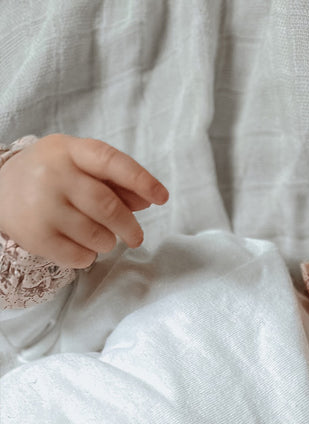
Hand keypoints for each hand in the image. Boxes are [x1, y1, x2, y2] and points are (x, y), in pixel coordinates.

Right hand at [0, 134, 168, 267]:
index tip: (162, 197)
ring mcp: (42, 207)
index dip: (140, 180)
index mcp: (68, 150)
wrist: (0, 191)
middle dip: (129, 226)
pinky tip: (80, 245)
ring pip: (98, 236)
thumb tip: (148, 199)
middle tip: (136, 237)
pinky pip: (81, 257)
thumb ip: (115, 180)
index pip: (110, 161)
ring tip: (98, 236)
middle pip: (107, 207)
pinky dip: (89, 256)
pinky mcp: (37, 237)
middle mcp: (53, 175)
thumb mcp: (79, 166)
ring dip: (108, 242)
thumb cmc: (53, 178)